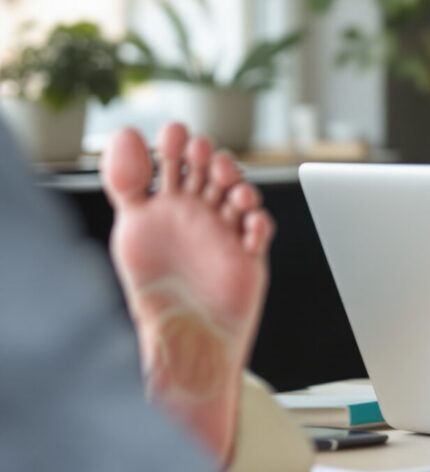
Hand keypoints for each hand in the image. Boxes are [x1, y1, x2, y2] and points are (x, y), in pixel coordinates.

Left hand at [101, 123, 273, 466]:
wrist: (182, 337)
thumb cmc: (154, 290)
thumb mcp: (132, 225)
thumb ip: (126, 179)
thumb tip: (126, 133)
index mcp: (168, 208)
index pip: (176, 165)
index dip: (176, 146)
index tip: (174, 133)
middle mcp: (198, 218)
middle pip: (211, 174)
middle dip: (211, 159)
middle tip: (203, 154)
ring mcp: (224, 235)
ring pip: (239, 196)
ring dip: (239, 186)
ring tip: (230, 187)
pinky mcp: (248, 257)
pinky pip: (260, 232)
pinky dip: (258, 224)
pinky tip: (247, 224)